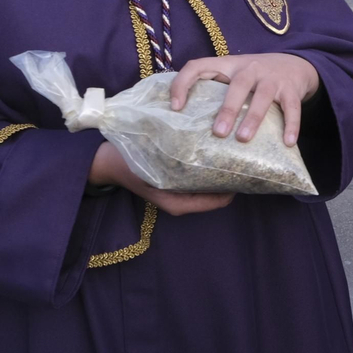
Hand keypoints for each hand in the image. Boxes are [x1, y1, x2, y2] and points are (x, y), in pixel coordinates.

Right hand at [88, 142, 234, 215]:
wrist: (107, 160)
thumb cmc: (131, 163)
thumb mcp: (155, 169)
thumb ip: (183, 170)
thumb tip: (216, 161)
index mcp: (180, 205)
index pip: (220, 200)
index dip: (235, 184)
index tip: (245, 163)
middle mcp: (183, 202)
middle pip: (218, 193)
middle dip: (230, 175)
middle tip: (241, 152)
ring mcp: (180, 193)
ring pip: (210, 184)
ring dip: (220, 169)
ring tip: (230, 147)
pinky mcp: (177, 182)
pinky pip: (200, 177)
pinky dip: (209, 166)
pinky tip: (213, 147)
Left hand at [169, 52, 321, 144]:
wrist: (296, 64)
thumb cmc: (256, 76)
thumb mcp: (234, 74)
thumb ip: (215, 88)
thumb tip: (185, 120)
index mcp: (229, 65)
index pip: (198, 66)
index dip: (183, 83)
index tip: (175, 107)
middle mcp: (251, 68)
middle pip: (238, 85)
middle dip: (228, 109)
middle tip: (218, 132)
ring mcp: (273, 78)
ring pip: (263, 96)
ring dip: (253, 118)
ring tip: (243, 138)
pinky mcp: (292, 89)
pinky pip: (292, 108)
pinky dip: (291, 125)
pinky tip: (288, 142)